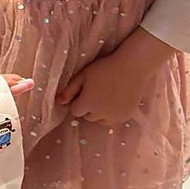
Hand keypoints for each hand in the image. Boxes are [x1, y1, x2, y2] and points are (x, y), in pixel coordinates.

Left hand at [56, 28, 173, 126]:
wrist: (132, 67)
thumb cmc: (104, 68)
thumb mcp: (83, 76)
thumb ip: (69, 90)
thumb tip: (58, 102)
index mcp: (87, 104)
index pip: (75, 111)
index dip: (78, 101)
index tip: (84, 92)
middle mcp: (99, 114)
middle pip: (88, 117)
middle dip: (89, 108)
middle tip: (96, 93)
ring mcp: (114, 117)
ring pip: (100, 121)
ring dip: (100, 113)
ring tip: (106, 97)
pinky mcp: (125, 117)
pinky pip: (113, 121)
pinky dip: (112, 115)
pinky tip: (115, 101)